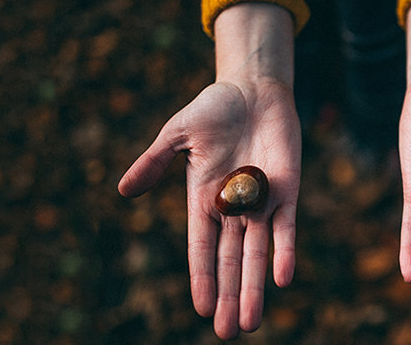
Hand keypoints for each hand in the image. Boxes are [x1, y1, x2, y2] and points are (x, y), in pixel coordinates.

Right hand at [118, 4, 298, 338]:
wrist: (253, 90)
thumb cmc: (213, 109)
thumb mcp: (177, 134)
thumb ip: (154, 162)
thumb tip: (123, 191)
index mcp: (204, 200)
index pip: (202, 248)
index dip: (202, 278)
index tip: (200, 309)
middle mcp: (233, 209)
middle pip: (230, 261)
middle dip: (228, 296)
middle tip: (227, 332)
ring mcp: (261, 202)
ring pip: (257, 254)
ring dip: (253, 287)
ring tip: (249, 322)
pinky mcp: (287, 191)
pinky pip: (286, 227)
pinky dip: (284, 252)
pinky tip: (281, 279)